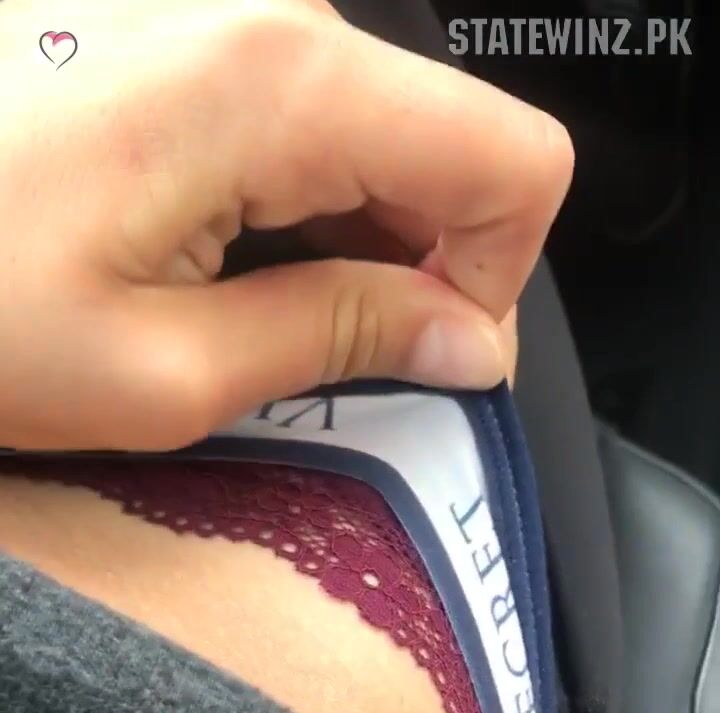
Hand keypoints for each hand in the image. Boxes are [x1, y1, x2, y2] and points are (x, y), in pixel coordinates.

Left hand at [0, 0, 571, 450]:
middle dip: (414, 260)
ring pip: (370, 129)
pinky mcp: (167, 23)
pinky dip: (282, 198)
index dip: (496, 279)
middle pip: (443, 139)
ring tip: (224, 303)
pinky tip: (202, 253)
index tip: (429, 350)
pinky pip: (290, 110)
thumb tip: (465, 339)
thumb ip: (340, 339)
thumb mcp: (164, 374)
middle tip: (310, 348)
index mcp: (275, 82)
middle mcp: (255, 9)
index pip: (512, 162)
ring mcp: (209, 5)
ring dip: (336, 234)